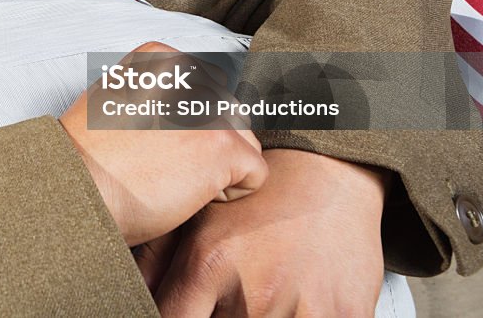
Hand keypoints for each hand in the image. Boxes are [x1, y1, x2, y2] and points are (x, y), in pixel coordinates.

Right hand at [59, 43, 267, 245]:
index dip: (190, 123)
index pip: (207, 86)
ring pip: (246, 142)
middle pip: (229, 112)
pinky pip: (255, 173)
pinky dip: (231, 194)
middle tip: (170, 167)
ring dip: (222, 167)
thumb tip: (181, 108)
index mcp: (160, 57)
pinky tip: (190, 195)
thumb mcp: (113, 98)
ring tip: (177, 180)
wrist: (76, 188)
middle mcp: (189, 73)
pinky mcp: (223, 147)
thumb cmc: (86, 158)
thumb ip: (153, 91)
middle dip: (210, 144)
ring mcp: (208, 109)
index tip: (159, 142)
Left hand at [154, 148, 390, 316]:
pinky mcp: (345, 317)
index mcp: (210, 265)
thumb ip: (162, 264)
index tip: (181, 312)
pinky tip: (294, 303)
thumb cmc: (260, 203)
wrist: (328, 178)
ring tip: (262, 298)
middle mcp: (254, 291)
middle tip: (230, 299)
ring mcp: (301, 309)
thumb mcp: (202, 223)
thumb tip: (137, 292)